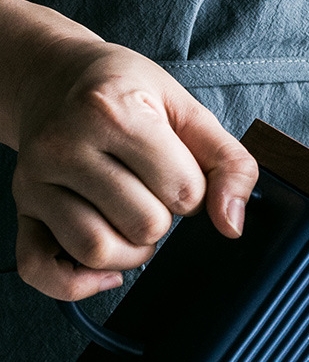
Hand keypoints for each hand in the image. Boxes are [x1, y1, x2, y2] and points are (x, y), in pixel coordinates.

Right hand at [12, 36, 258, 299]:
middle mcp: (65, 144)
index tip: (175, 169)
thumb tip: (232, 225)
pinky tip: (103, 266)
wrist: (55, 78)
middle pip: (145, 226)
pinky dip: (78, 283)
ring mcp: (36, 179)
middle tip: (149, 191)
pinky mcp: (22, 209)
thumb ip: (231, 164)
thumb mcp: (190, 113)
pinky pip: (41, 270)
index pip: (184, 191)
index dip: (194, 191)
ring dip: (130, 252)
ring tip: (128, 218)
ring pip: (98, 251)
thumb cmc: (128, 97)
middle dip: (163, 219)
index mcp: (112, 111)